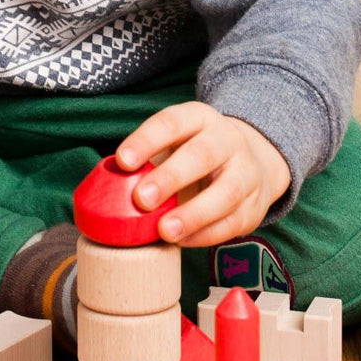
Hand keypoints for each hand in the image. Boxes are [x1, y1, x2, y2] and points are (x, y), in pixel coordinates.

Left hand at [116, 101, 290, 246]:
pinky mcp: (255, 206)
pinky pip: (232, 223)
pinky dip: (205, 234)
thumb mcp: (174, 145)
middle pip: (202, 155)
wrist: (253, 164)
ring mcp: (246, 173)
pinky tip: (182, 241)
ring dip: (193, 214)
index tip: (123, 162)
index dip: (147, 141)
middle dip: (170, 178)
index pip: (172, 123)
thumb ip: (146, 163)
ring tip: (164, 231)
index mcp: (200, 119)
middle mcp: (227, 141)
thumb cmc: (195, 157)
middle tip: (141, 199)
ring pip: (225, 193)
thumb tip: (106, 189)